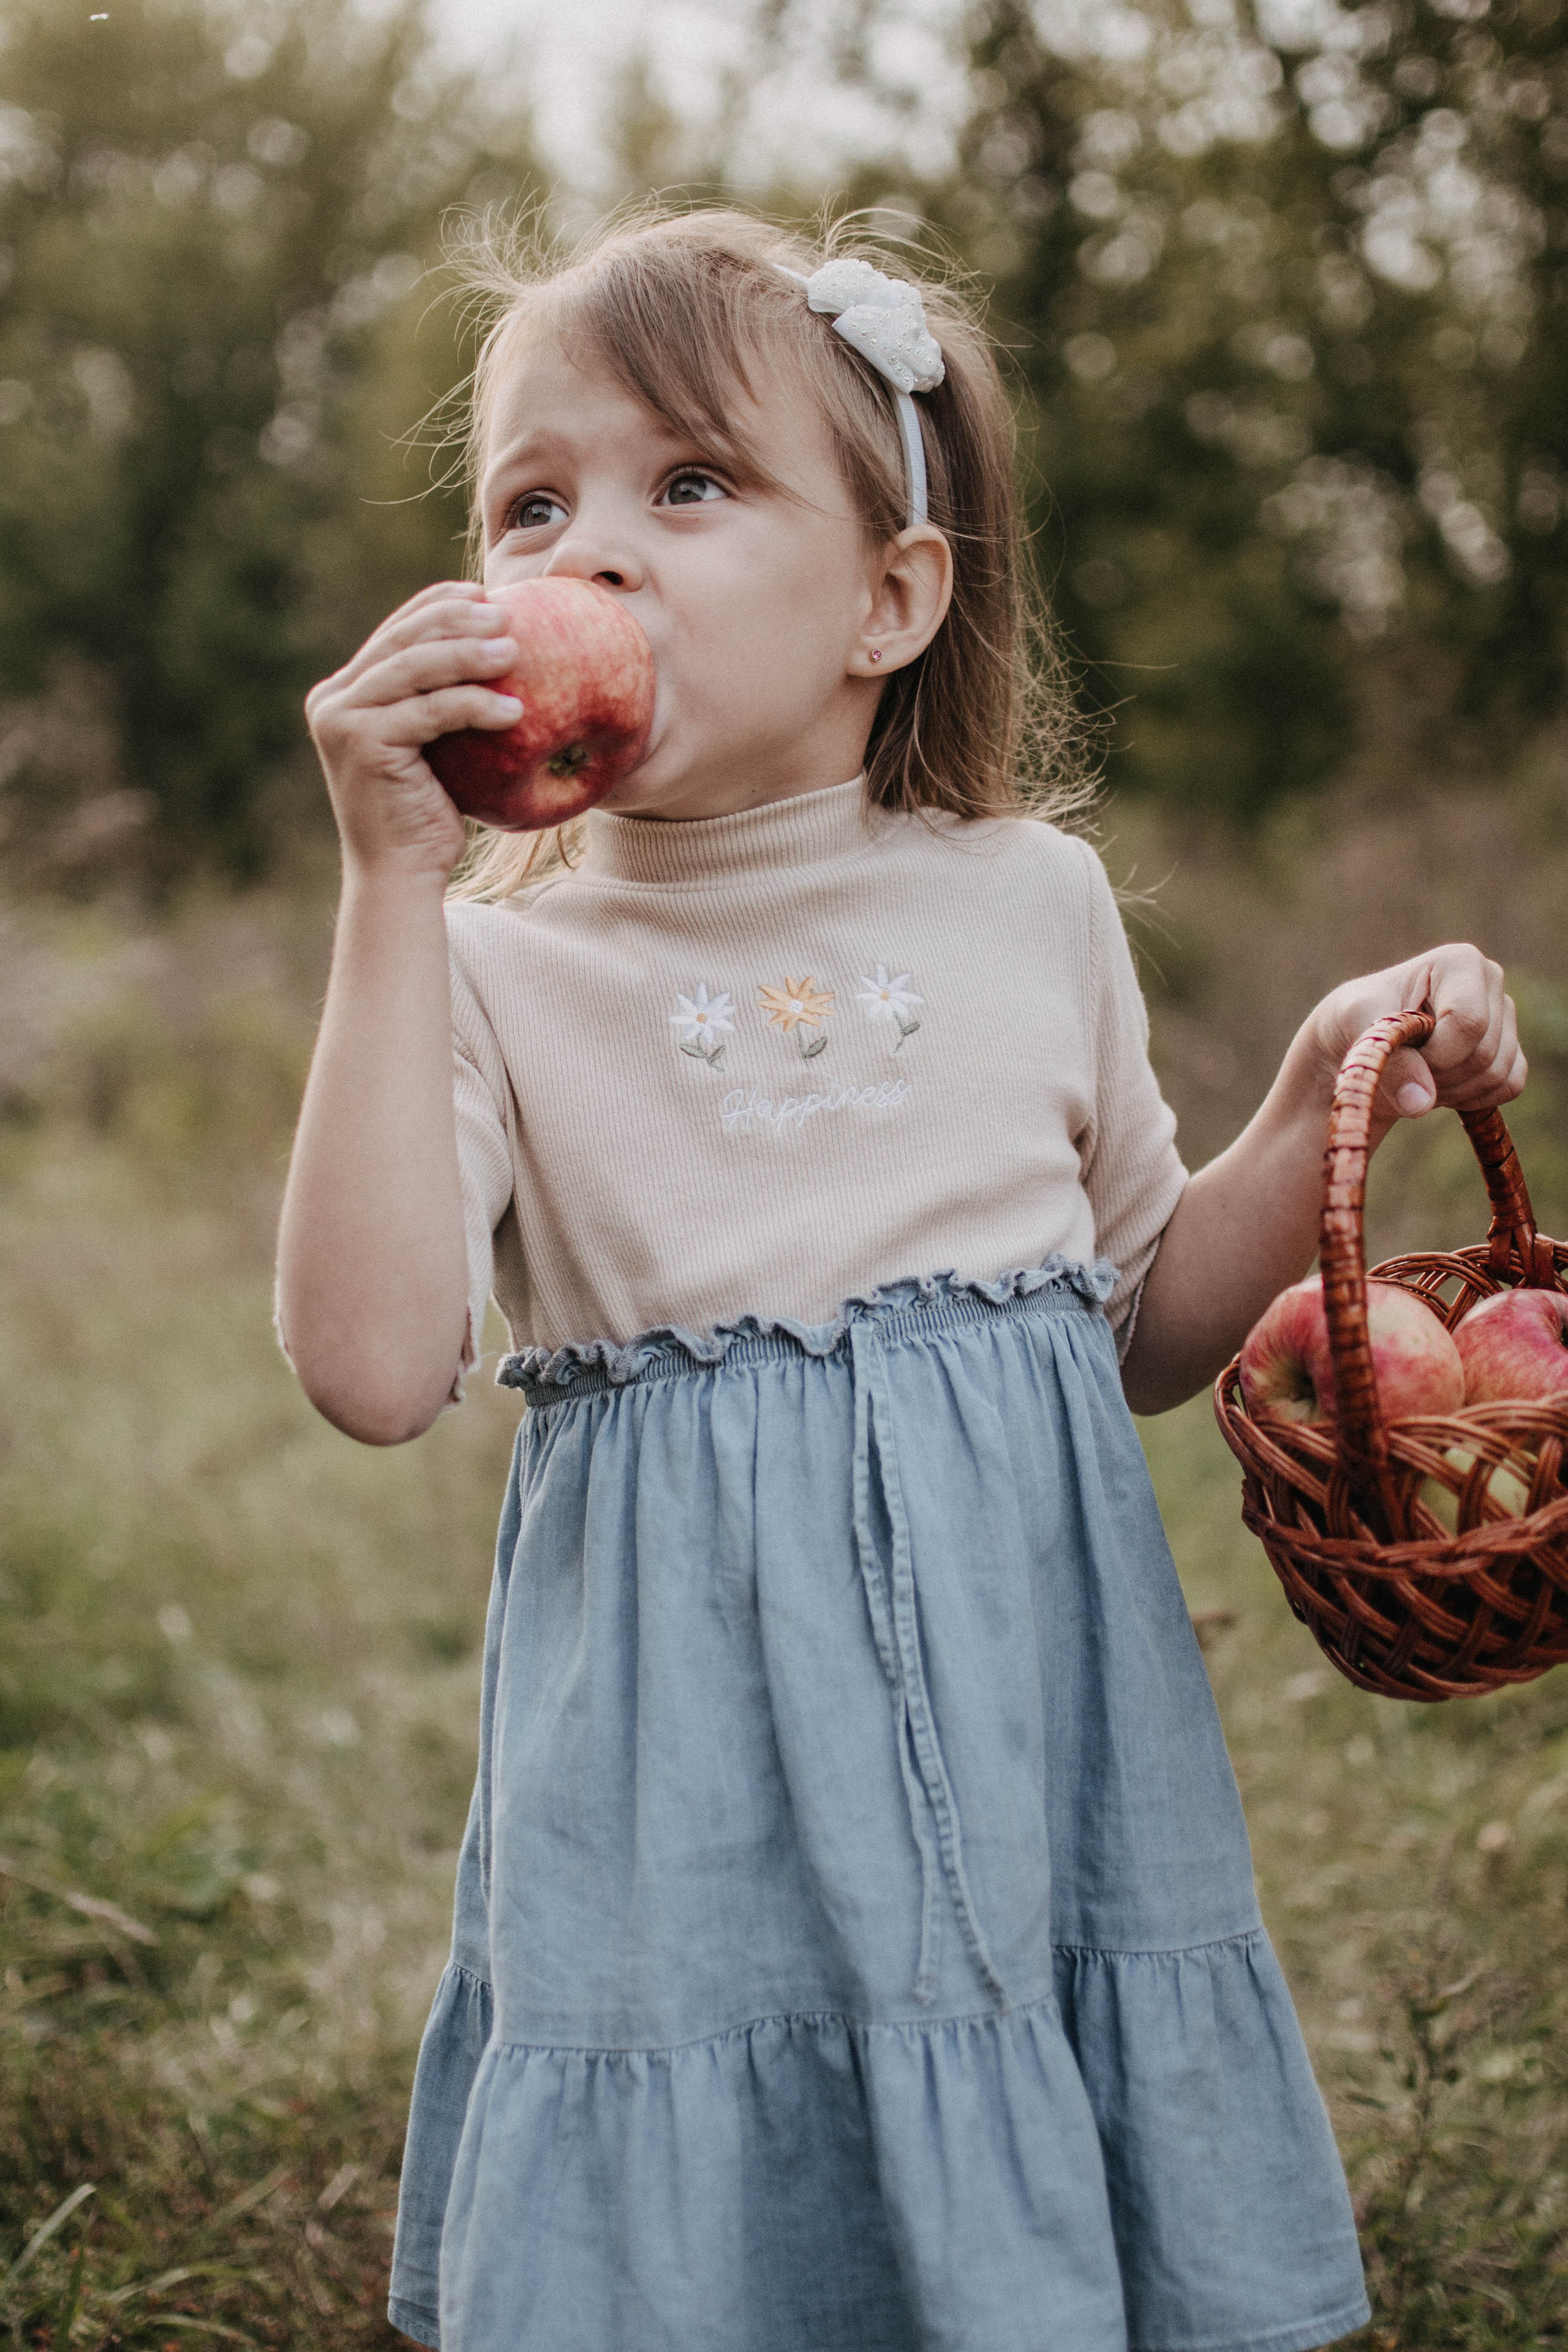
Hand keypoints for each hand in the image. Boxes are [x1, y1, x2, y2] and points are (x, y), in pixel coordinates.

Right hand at [304, 583, 523, 882]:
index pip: (395, 632)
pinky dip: (474, 705)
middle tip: (507, 615)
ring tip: (516, 651)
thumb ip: (437, 702)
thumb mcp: (432, 748)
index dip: (439, 604)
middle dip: (457, 620)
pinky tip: (515, 709)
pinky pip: (430, 712)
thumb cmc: (425, 815)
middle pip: (403, 640)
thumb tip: (492, 650)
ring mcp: (341, 720)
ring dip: (469, 654)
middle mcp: (333, 700)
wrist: (399, 875)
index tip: (485, 594)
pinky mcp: (361, 743)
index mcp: (344, 692)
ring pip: (414, 668)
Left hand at [1302, 944, 1525, 1134]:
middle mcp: (1490, 982)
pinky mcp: (1510, 1049)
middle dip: (1438, 1075)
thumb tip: (1420, 1102)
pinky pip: (1509, 1086)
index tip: (1402, 1051)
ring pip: (1497, 1074)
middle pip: (1484, 1053)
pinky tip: (1439, 1085)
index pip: (1469, 1022)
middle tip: (1403, 1067)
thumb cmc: (1354, 1021)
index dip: (1436, 1053)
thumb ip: (1389, 1060)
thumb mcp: (1358, 1029)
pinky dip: (1471, 1098)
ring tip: (1416, 1073)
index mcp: (1460, 961)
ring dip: (1450, 1091)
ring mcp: (1505, 1016)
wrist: (1356, 1042)